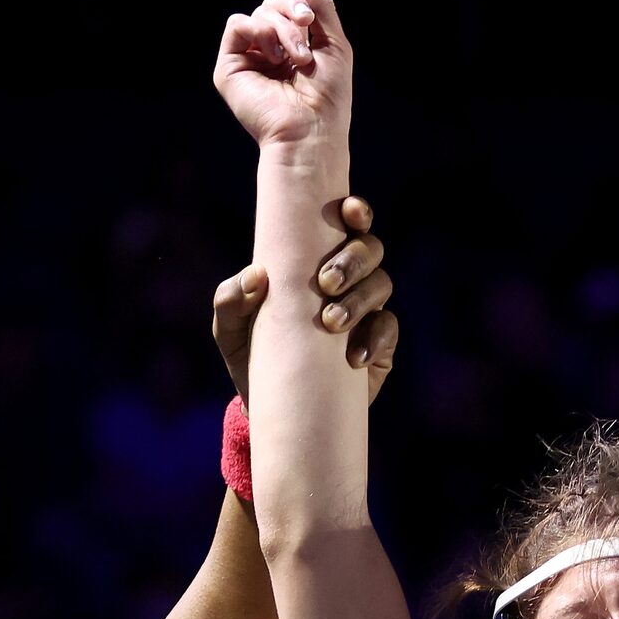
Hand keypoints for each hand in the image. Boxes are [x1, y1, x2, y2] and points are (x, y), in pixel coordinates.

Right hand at [213, 0, 352, 149]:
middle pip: (274, 2)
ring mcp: (248, 57)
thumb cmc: (329, 97)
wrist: (310, 129)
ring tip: (298, 57)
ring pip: (259, 11)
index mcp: (295, 46)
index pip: (286, 7)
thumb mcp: (336, 44)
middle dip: (294, 7)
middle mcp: (270, 50)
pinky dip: (258, 31)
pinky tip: (274, 56)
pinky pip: (237, 24)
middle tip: (308, 24)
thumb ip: (320, 6)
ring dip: (283, 28)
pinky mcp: (230, 67)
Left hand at [213, 197, 398, 406]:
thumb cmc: (251, 356)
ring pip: (381, 284)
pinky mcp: (379, 347)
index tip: (350, 212)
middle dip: (353, 259)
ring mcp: (367, 312)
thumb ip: (231, 300)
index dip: (356, 212)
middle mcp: (348, 281)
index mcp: (316, 262)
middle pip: (370, 249)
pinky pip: (389, 330)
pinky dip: (375, 338)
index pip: (346, 225)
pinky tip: (353, 357)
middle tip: (327, 282)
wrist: (270, 406)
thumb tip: (256, 275)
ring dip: (359, 298)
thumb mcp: (230, 330)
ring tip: (331, 322)